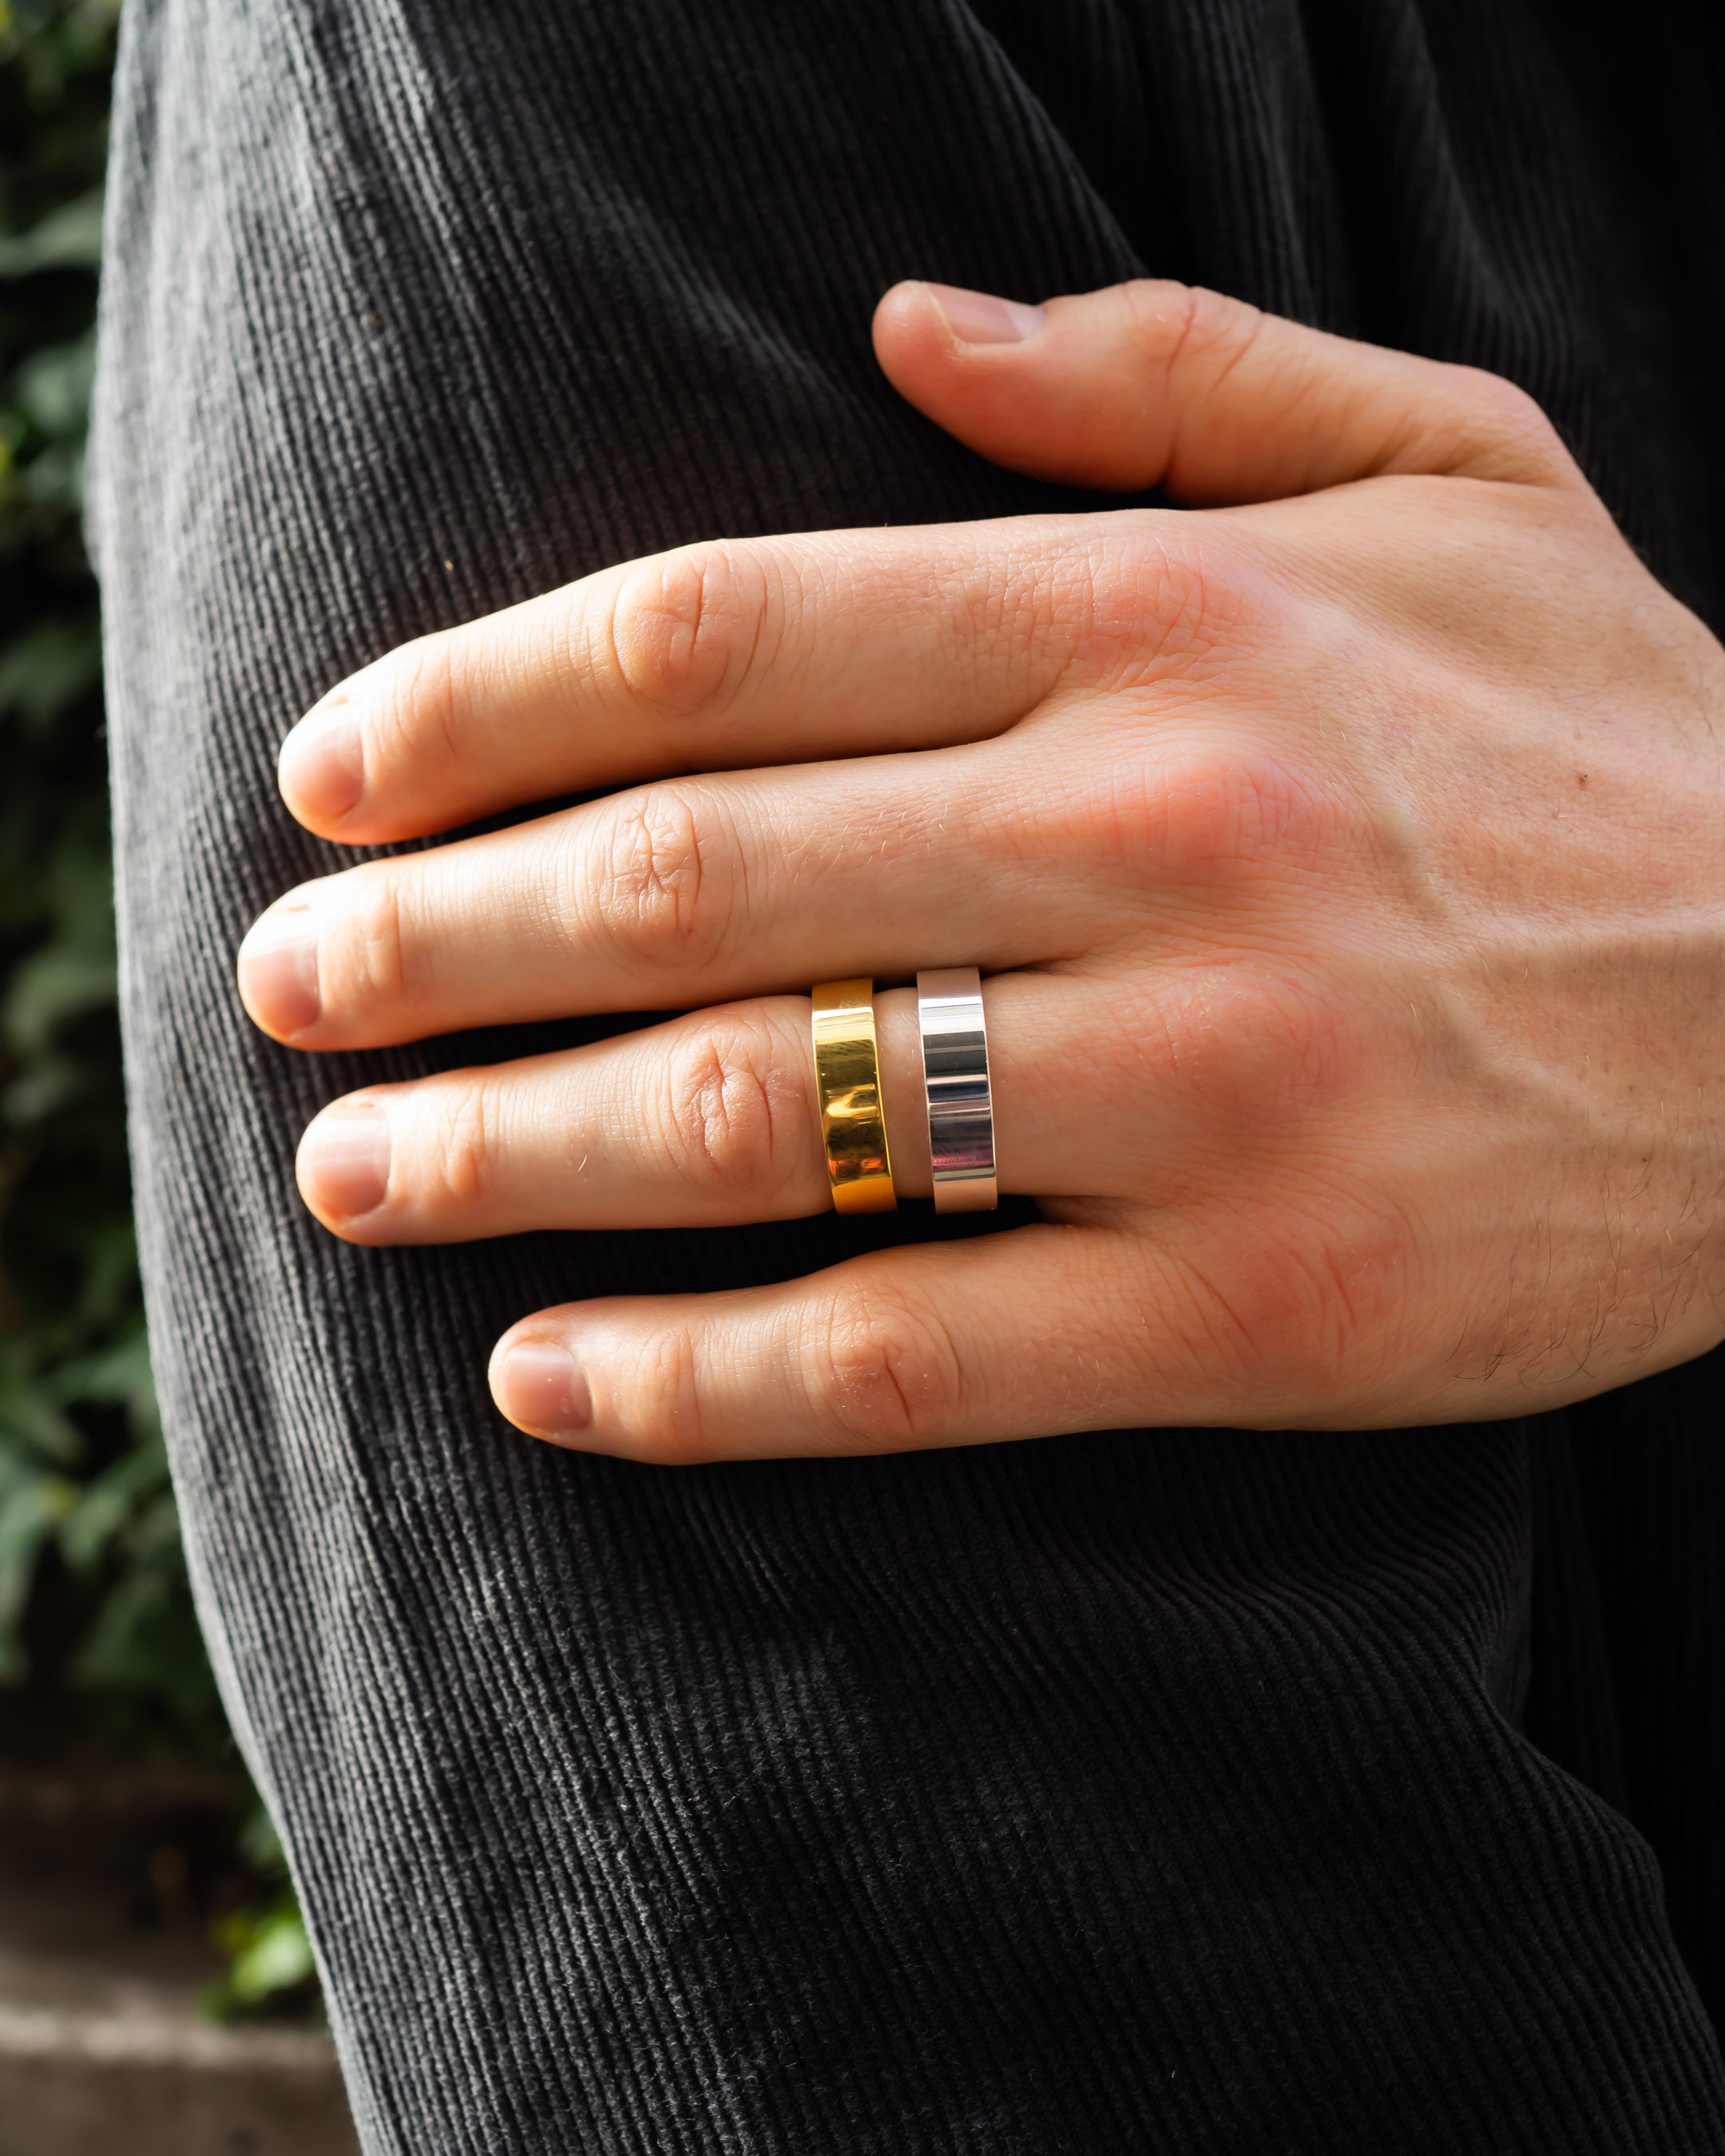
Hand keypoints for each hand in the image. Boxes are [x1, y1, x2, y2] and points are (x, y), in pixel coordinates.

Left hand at [236, 279, 1724, 1460]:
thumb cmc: (1625, 740)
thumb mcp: (1457, 466)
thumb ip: (1171, 373)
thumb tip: (896, 326)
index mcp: (1168, 620)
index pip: (720, 637)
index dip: (478, 706)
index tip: (331, 779)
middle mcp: (1160, 835)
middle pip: (685, 880)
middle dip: (433, 943)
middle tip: (285, 991)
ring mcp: (1202, 1088)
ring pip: (760, 1125)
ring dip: (505, 1156)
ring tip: (354, 1177)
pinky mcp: (1251, 1303)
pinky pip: (907, 1353)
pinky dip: (701, 1381)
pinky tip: (550, 1383)